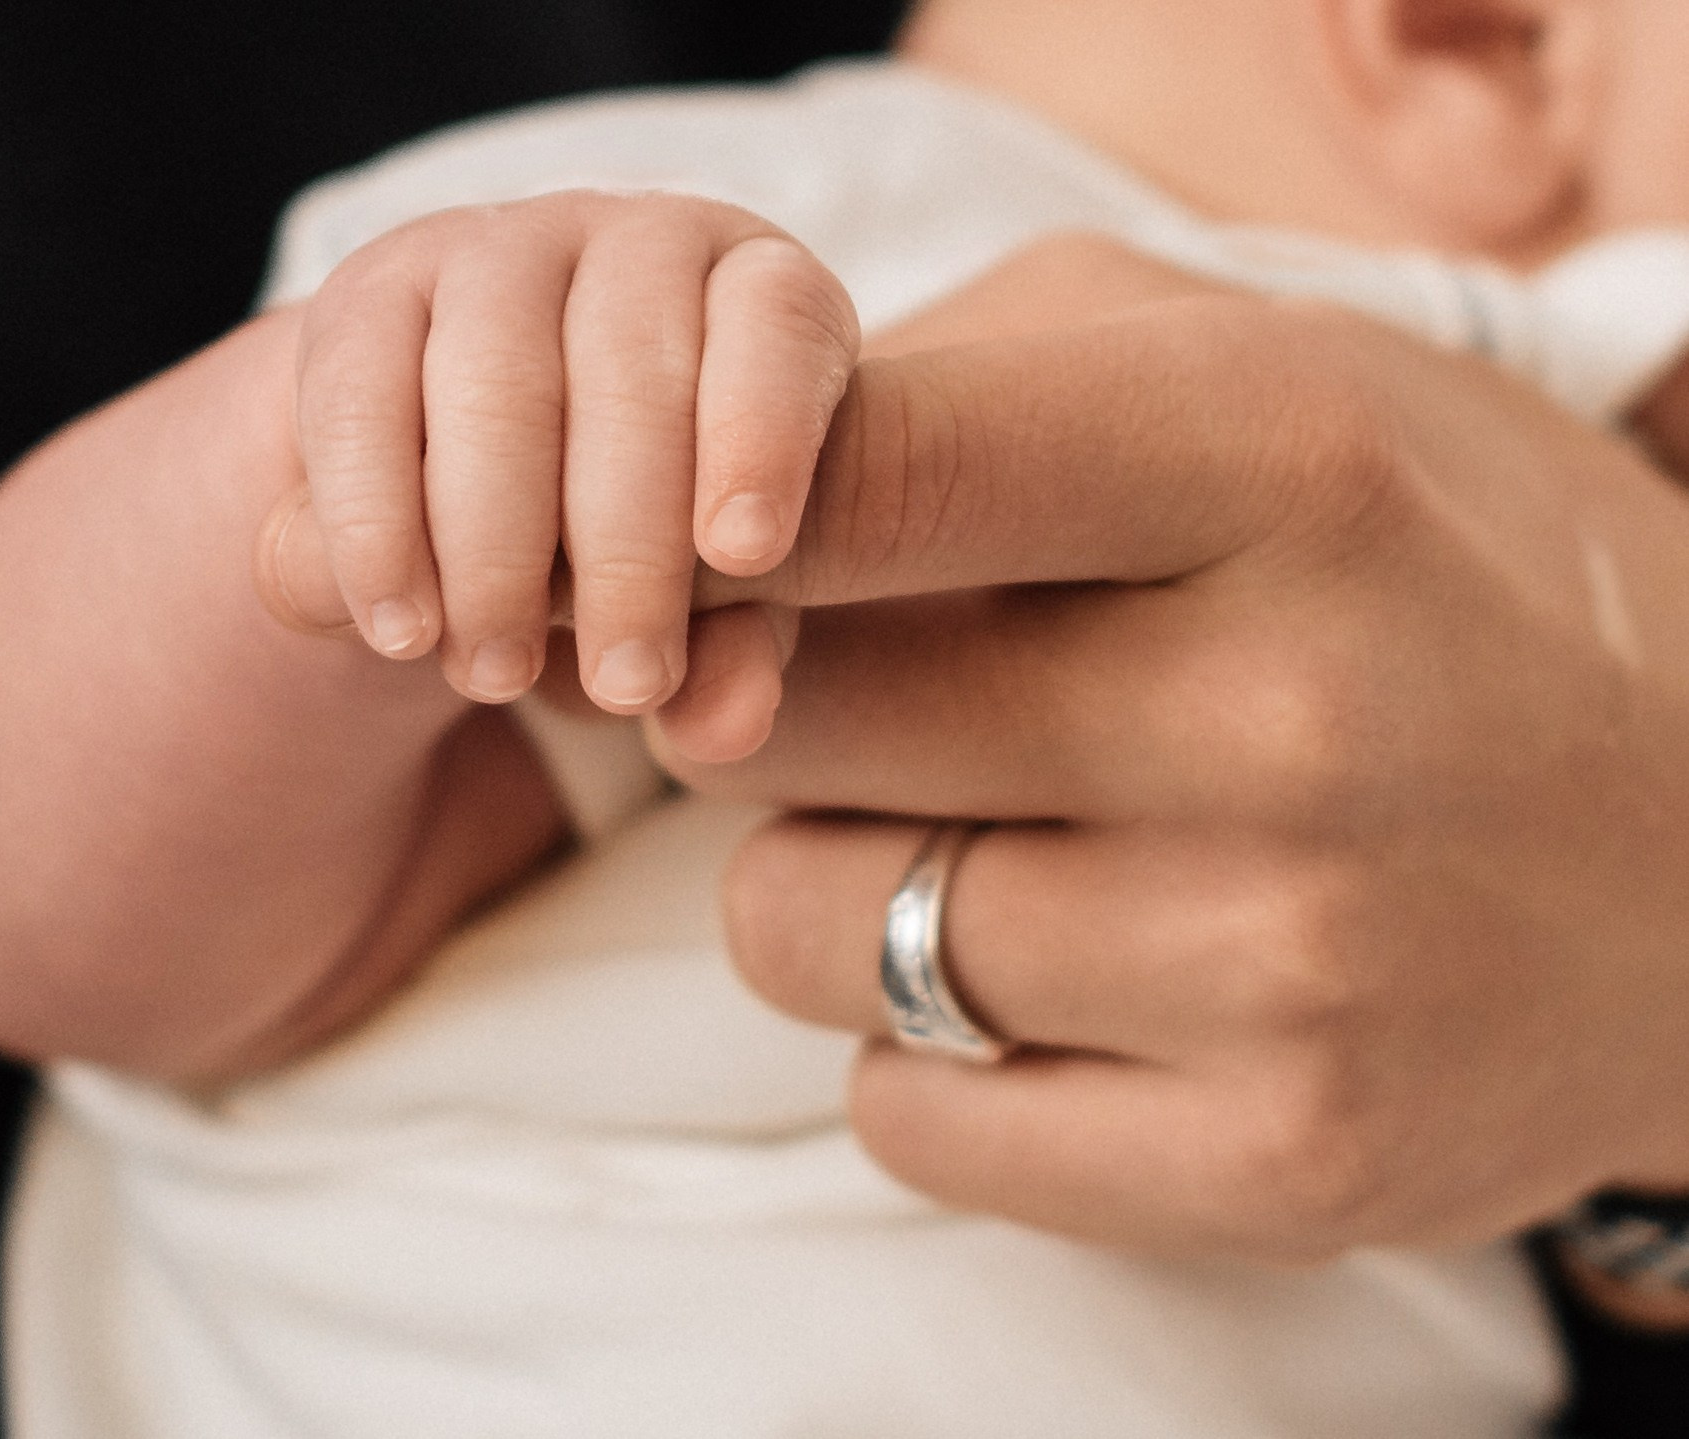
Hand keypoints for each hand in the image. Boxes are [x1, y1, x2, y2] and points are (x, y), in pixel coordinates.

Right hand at [259, 190, 856, 757]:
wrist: (484, 478)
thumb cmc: (650, 532)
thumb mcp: (715, 600)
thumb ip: (738, 654)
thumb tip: (729, 724)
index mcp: (756, 284)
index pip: (776, 328)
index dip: (761, 433)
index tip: (746, 554)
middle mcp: (631, 237)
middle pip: (632, 377)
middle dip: (627, 550)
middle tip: (626, 686)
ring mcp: (492, 249)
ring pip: (495, 388)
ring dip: (496, 551)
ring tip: (500, 677)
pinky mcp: (367, 292)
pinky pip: (363, 402)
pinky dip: (378, 530)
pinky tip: (403, 632)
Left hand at [669, 237, 1688, 1260]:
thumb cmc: (1416, 580)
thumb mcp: (1241, 372)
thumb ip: (949, 383)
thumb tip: (692, 523)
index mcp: (1281, 458)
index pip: (863, 474)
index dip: (710, 524)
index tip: (700, 561)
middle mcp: (1292, 710)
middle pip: (769, 716)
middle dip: (767, 704)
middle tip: (885, 699)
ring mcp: (1293, 962)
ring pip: (795, 926)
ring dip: (834, 883)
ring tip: (999, 842)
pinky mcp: (1284, 1163)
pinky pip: (897, 1115)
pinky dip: (926, 1053)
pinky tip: (1063, 989)